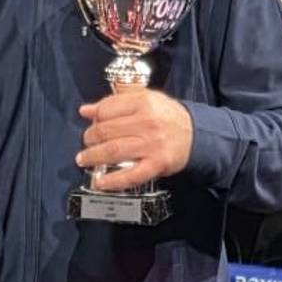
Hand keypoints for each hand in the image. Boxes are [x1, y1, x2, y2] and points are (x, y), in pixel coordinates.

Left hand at [76, 89, 193, 190]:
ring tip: (84, 159)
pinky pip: (130, 175)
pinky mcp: (156, 164)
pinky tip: (100, 182)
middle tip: (87, 142)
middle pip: (106, 131)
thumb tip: (86, 110)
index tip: (90, 122)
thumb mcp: (145, 99)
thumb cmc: (169, 116)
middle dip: (90, 138)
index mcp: (142, 102)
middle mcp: (146, 122)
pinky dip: (112, 181)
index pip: (106, 109)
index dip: (94, 117)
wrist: (197, 134)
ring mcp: (151, 145)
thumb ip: (115, 102)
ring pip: (113, 151)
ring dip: (93, 157)